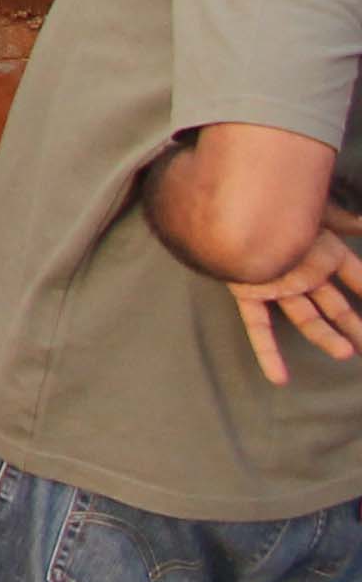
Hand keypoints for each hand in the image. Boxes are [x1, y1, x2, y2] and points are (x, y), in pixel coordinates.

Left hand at [229, 213, 361, 386]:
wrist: (232, 207)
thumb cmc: (276, 202)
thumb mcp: (316, 210)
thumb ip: (342, 219)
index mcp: (321, 251)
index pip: (355, 277)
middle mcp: (301, 271)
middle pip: (334, 306)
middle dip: (354, 326)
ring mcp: (276, 284)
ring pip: (306, 318)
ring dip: (326, 337)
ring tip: (346, 353)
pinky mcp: (248, 292)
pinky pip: (259, 326)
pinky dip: (268, 352)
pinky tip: (279, 378)